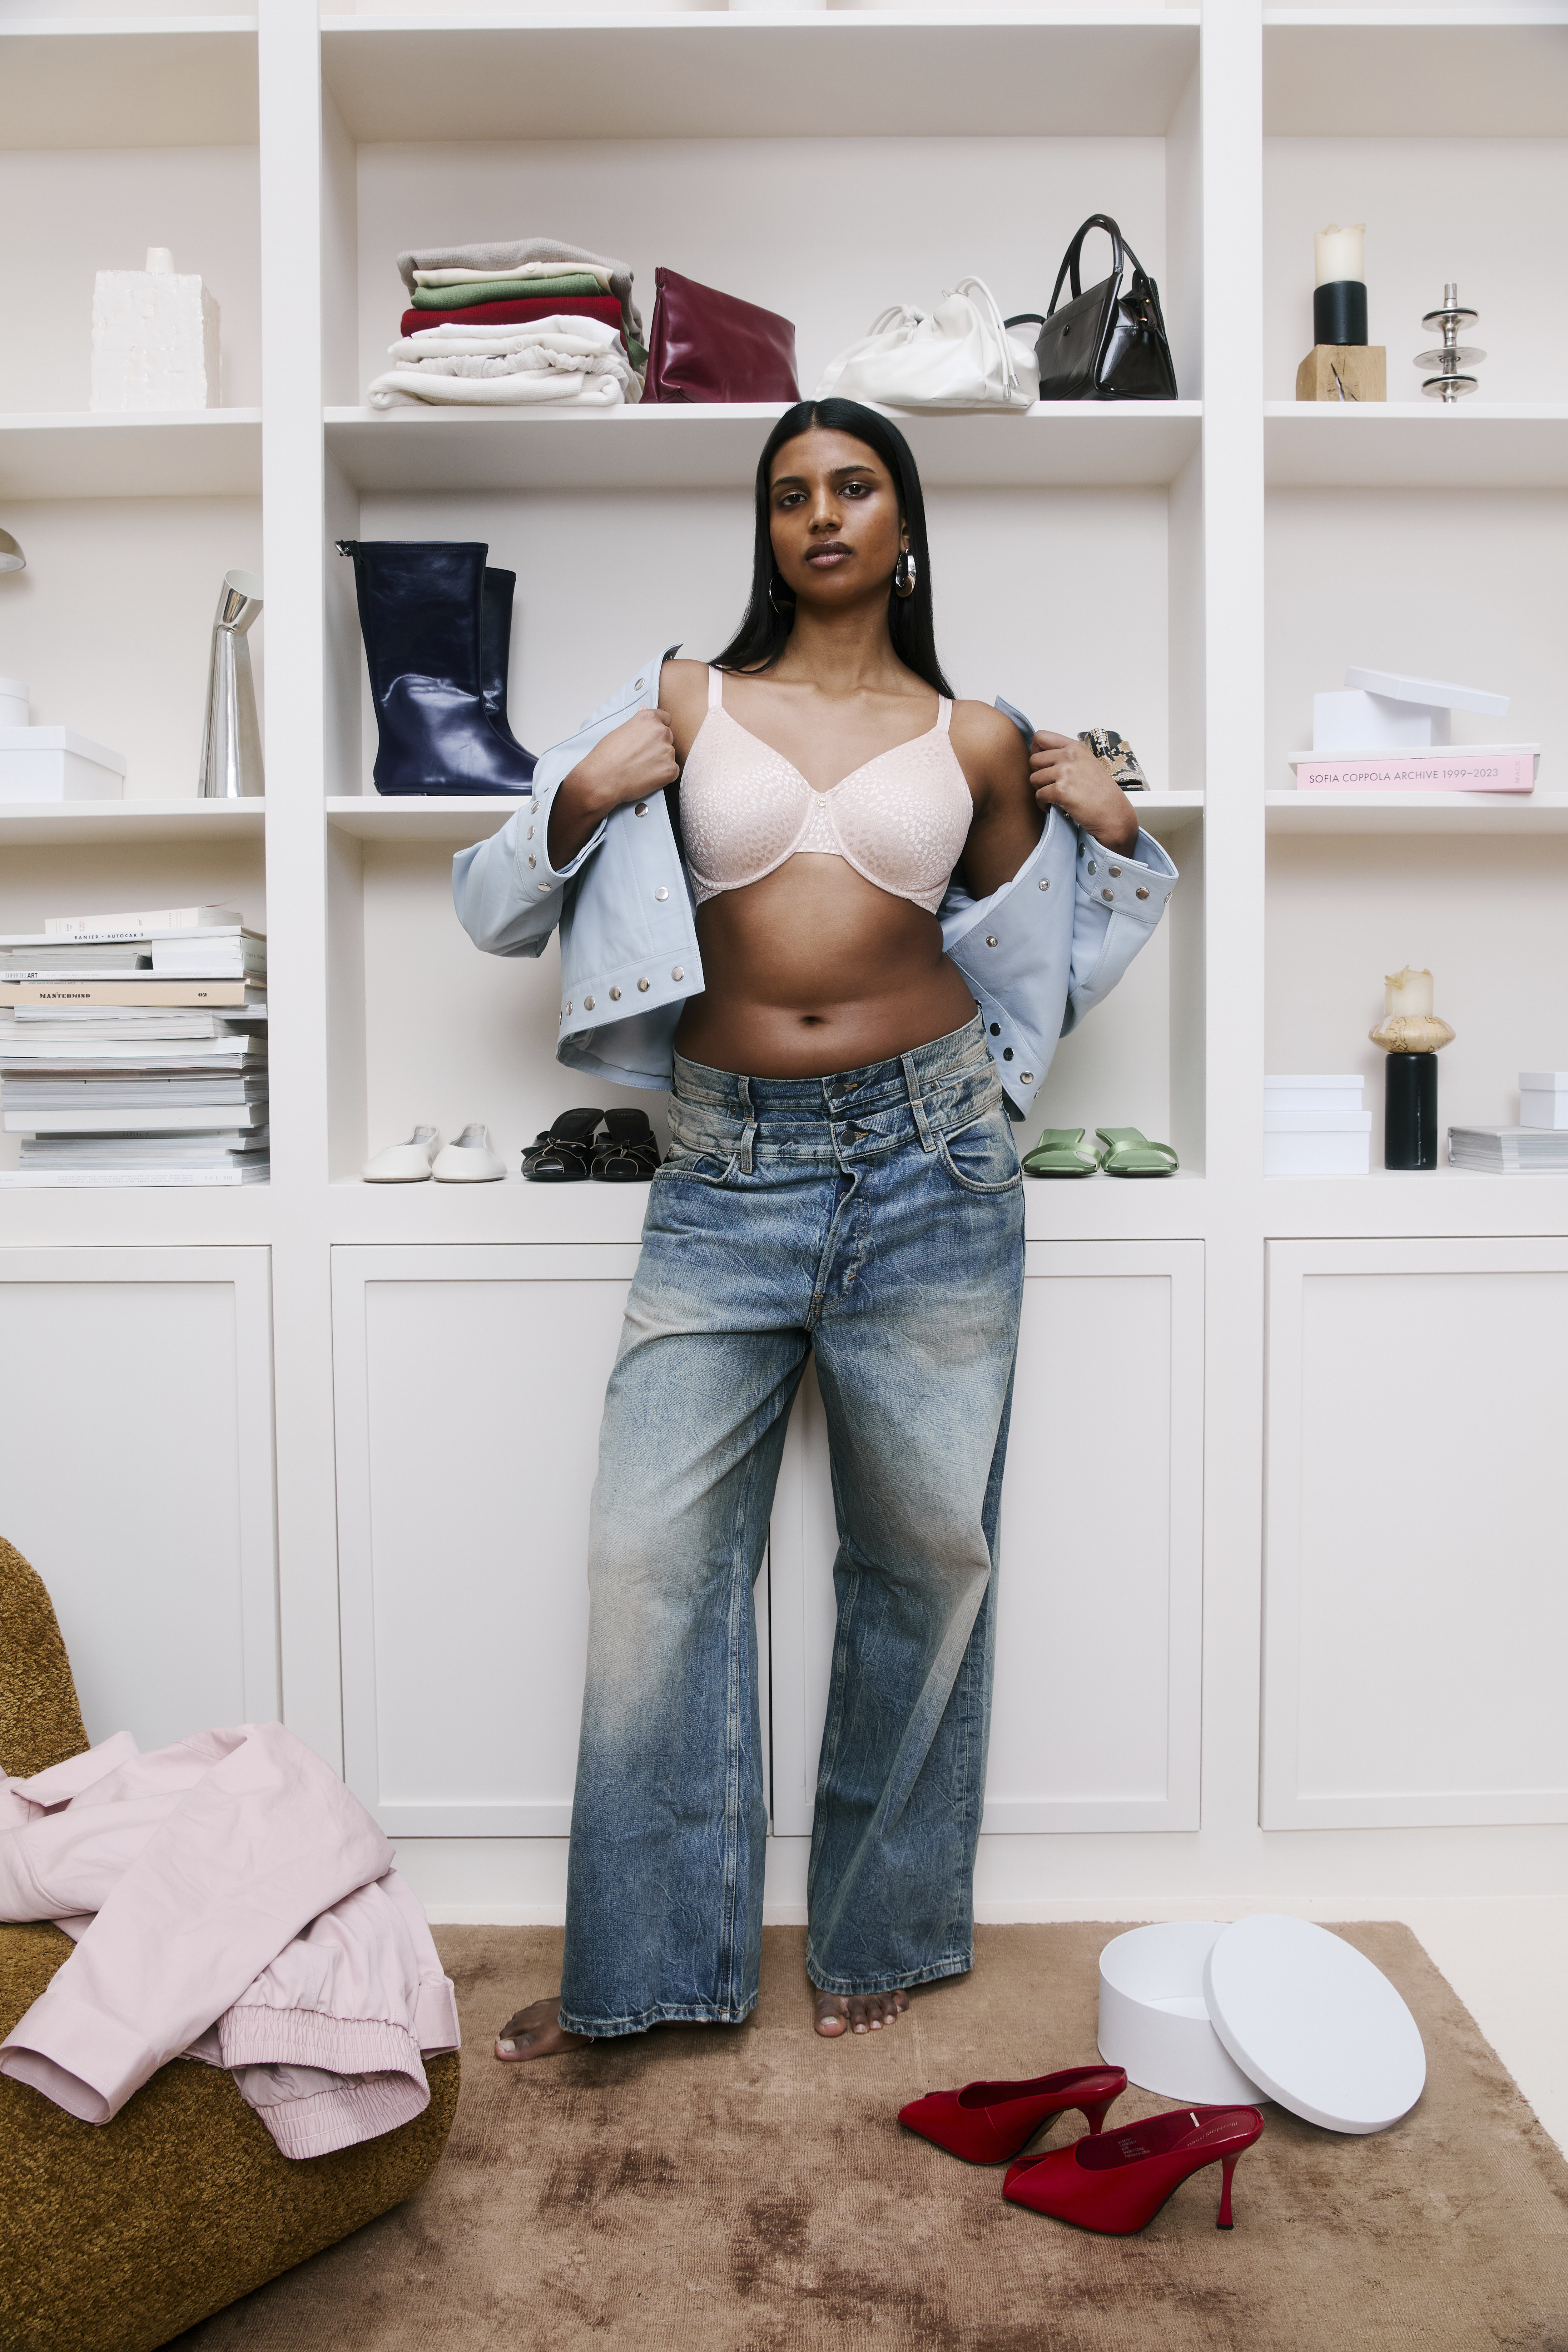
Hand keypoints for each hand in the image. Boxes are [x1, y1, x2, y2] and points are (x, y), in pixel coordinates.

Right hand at [564, 707, 679, 818]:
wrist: (602, 779)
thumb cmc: (606, 755)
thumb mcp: (620, 730)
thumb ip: (638, 721)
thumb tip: (645, 708)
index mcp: (649, 719)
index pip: (665, 718)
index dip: (657, 729)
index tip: (650, 738)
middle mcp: (661, 732)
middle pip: (668, 737)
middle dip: (658, 746)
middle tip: (640, 757)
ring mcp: (668, 751)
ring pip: (669, 755)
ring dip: (660, 761)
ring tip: (640, 768)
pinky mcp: (671, 770)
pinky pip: (671, 771)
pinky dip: (662, 776)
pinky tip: (646, 777)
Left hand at [1029, 730, 1138, 854]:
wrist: (1113, 813)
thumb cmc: (1101, 792)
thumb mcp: (1087, 763)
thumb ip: (1067, 756)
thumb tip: (1042, 757)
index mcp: (1075, 747)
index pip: (1040, 737)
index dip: (1036, 751)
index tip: (1042, 764)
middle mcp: (1070, 756)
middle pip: (1033, 759)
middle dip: (1037, 774)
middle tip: (1048, 784)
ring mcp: (1065, 772)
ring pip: (1033, 779)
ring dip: (1040, 790)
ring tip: (1053, 797)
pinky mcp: (1061, 791)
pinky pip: (1038, 795)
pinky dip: (1042, 804)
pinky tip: (1054, 806)